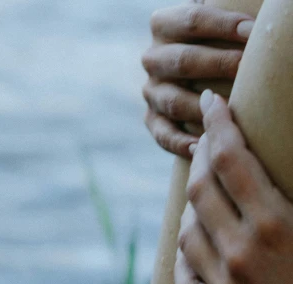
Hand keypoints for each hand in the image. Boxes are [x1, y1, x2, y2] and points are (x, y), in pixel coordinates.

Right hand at [142, 2, 253, 157]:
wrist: (194, 64)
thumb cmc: (214, 38)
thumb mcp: (211, 20)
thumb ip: (223, 18)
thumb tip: (247, 23)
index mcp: (163, 24)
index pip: (192, 21)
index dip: (223, 26)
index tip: (252, 32)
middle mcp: (153, 59)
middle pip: (184, 61)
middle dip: (219, 65)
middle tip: (247, 70)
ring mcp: (151, 92)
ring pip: (174, 101)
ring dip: (203, 108)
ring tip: (230, 112)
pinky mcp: (152, 119)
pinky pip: (164, 134)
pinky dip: (181, 143)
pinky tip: (202, 146)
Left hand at [175, 91, 292, 283]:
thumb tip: (276, 176)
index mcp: (276, 224)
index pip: (231, 158)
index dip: (218, 123)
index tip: (213, 103)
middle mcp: (241, 254)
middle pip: (200, 190)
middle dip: (201, 157)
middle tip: (207, 143)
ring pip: (187, 233)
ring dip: (192, 207)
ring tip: (204, 195)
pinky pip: (184, 280)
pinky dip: (186, 257)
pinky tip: (194, 246)